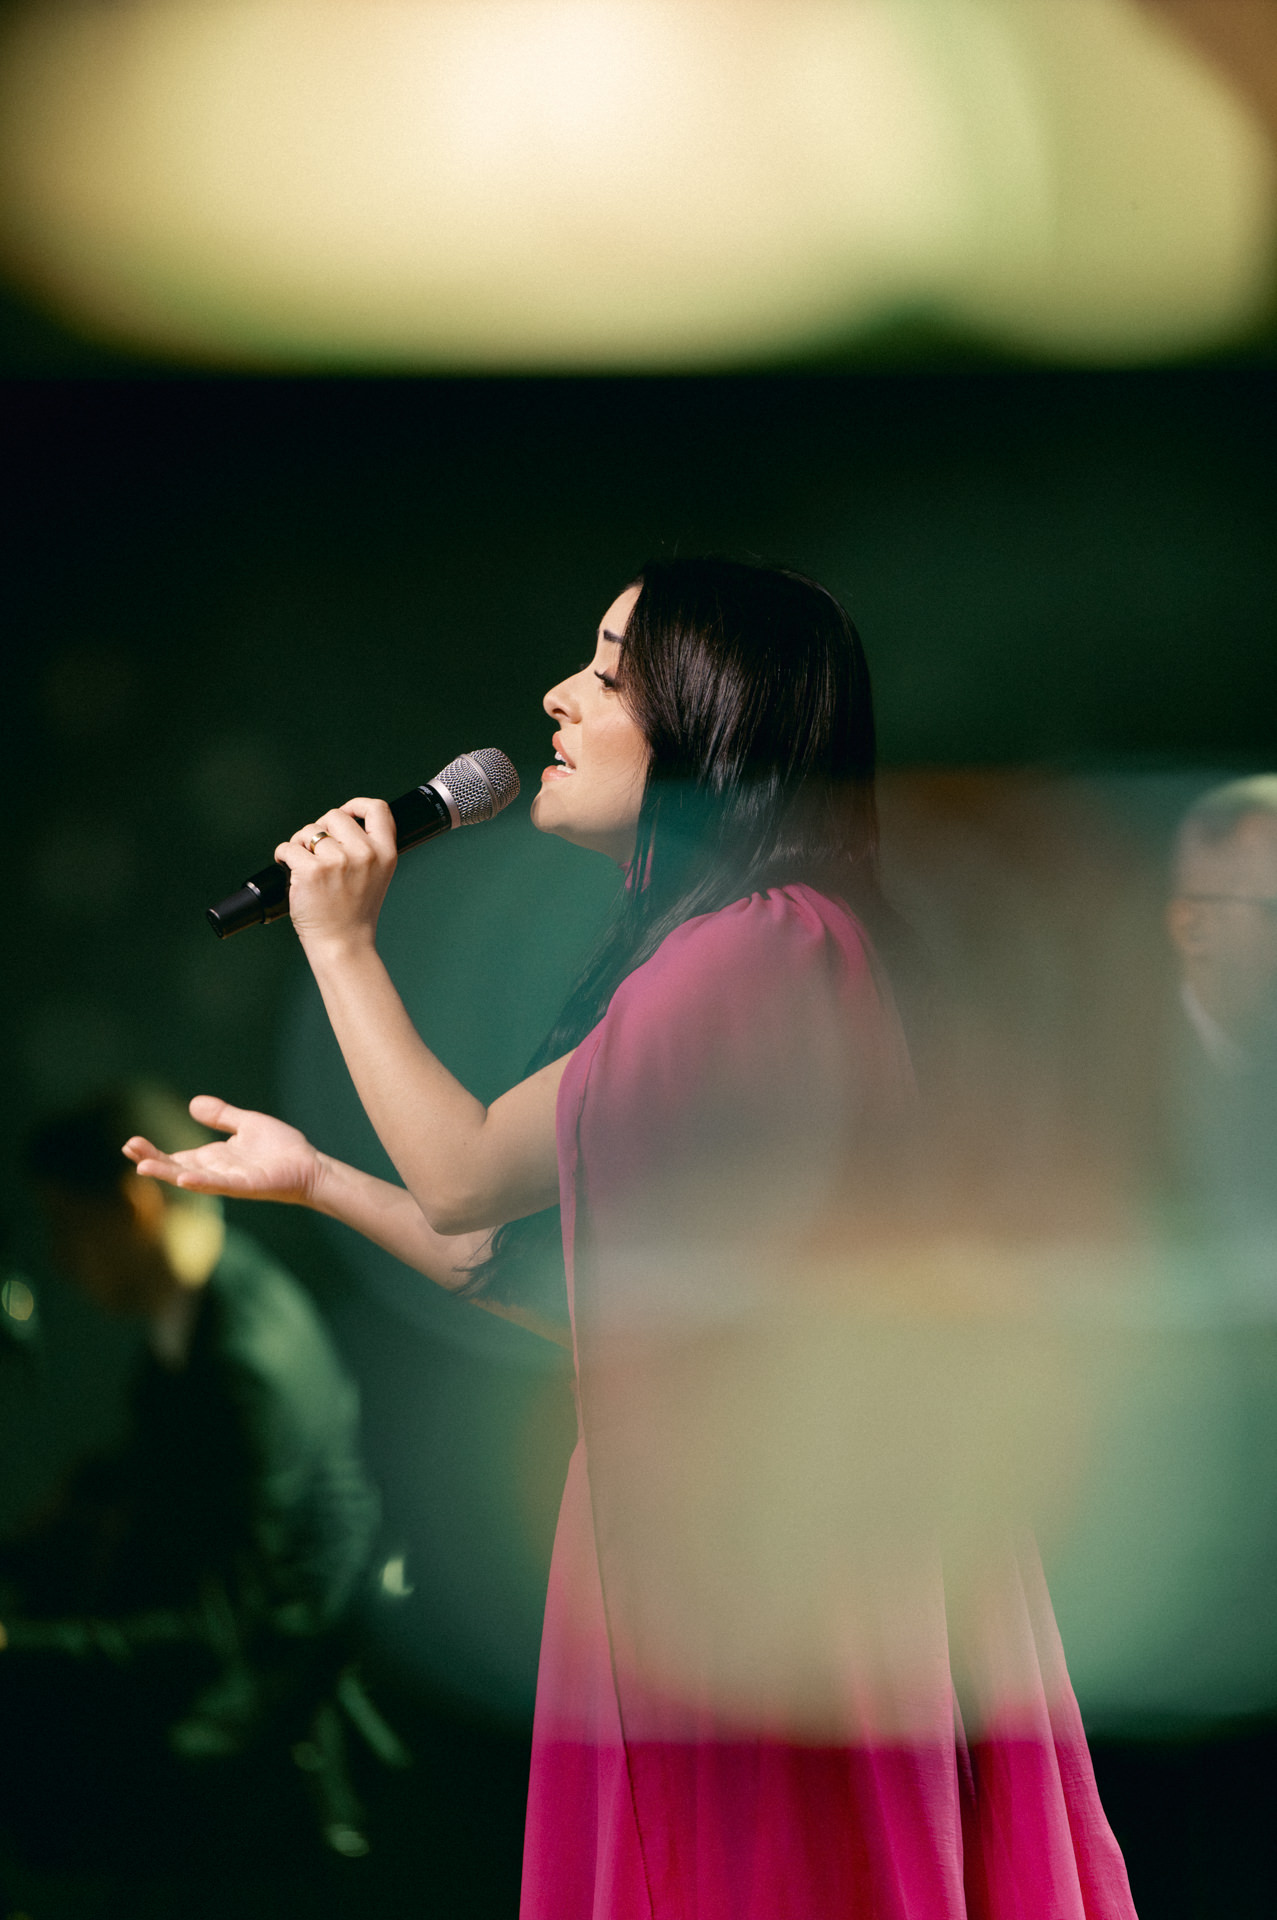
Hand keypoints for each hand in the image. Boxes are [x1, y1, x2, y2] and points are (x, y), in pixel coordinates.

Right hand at [123, 1096, 322, 1206]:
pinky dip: (202, 1182)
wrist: (310, 1166)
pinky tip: (184, 1179)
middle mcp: (216, 1171)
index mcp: (214, 1158)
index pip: (175, 1157)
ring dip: (167, 1173)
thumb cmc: (281, 1149)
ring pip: (191, 1178)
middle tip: (128, 1149)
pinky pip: (221, 1185)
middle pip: (176, 1168)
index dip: (153, 1152)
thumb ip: (221, 1116)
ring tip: (142, 1167)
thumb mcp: (247, 1124)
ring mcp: (229, 1180)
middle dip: (152, 1161)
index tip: (130, 1144)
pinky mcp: (247, 1185)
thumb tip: (192, 1104)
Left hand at [274, 797, 397, 955]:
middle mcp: (364, 854)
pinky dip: (283, 856)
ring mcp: (338, 861)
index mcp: (385, 853)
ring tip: (303, 864)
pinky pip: (288, 847)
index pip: (377, 809)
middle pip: (334, 815)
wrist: (342, 944)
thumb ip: (366, 848)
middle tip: (316, 850)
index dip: (356, 806)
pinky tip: (288, 868)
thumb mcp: (376, 876)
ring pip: (308, 830)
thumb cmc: (354, 913)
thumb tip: (337, 823)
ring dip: (300, 844)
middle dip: (320, 829)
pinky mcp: (311, 870)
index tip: (345, 815)